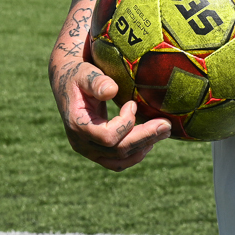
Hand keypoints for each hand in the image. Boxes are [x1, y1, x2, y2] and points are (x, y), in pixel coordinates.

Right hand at [51, 53, 170, 170]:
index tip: (133, 103)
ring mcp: (88, 150)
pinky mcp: (96, 151)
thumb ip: (97, 81)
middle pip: (117, 150)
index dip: (125, 123)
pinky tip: (150, 140)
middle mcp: (81, 142)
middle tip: (167, 125)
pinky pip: (117, 162)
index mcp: (77, 124)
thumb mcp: (85, 73)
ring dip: (143, 147)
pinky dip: (135, 154)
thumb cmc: (78, 75)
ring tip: (163, 132)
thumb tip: (111, 90)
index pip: (107, 136)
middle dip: (145, 137)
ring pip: (119, 160)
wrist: (67, 83)